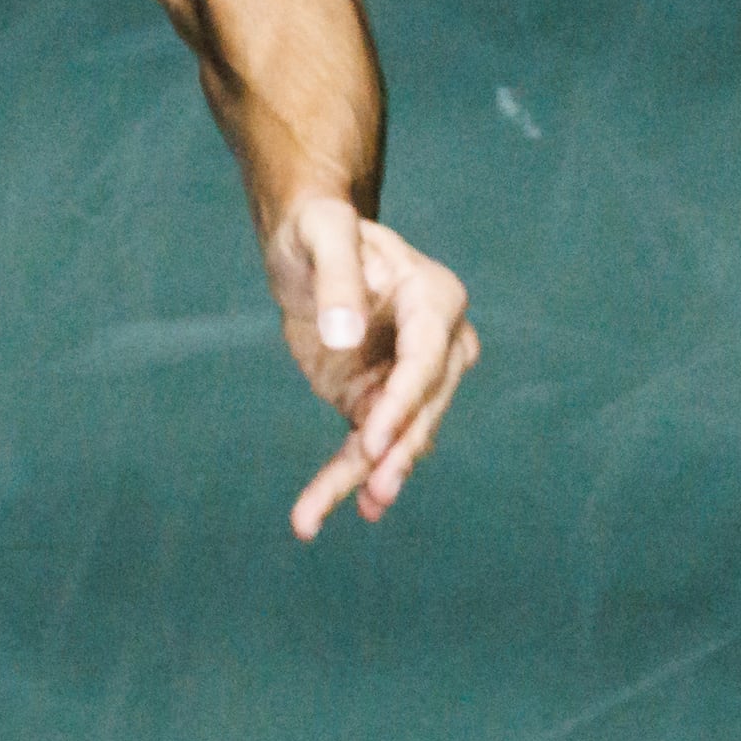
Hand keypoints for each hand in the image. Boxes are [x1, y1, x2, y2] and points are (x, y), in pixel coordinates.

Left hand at [269, 196, 479, 538]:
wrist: (304, 245)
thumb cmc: (319, 228)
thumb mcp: (322, 234)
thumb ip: (337, 278)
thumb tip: (346, 337)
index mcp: (435, 299)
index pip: (426, 361)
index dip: (403, 403)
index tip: (372, 439)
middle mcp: (436, 345)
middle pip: (421, 408)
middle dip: (397, 452)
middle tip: (375, 492)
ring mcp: (408, 380)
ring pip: (395, 438)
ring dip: (369, 479)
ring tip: (339, 512)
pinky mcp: (375, 403)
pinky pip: (364, 448)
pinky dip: (345, 480)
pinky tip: (318, 513)